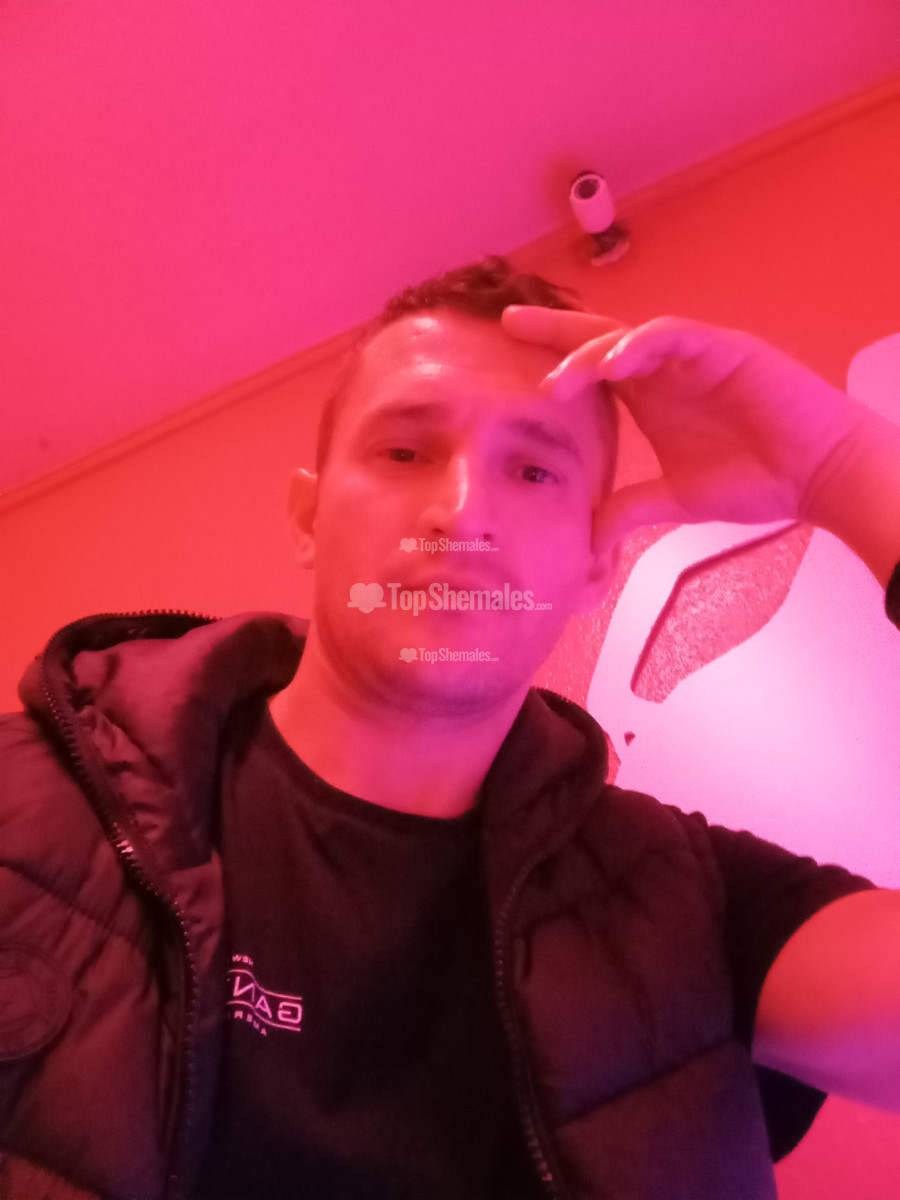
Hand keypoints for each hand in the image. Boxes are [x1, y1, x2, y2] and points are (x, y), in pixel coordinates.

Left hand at [502, 306, 869, 548]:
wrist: (816, 476)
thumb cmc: (755, 479)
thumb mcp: (676, 500)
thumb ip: (630, 509)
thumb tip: (586, 542)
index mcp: (650, 397)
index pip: (591, 371)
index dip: (553, 362)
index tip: (508, 359)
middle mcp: (664, 369)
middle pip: (599, 339)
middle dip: (553, 330)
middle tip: (508, 323)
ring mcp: (692, 354)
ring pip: (628, 337)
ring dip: (590, 353)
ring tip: (557, 380)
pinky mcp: (723, 347)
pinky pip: (673, 335)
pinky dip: (641, 345)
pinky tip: (614, 364)